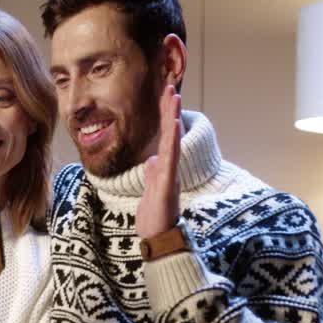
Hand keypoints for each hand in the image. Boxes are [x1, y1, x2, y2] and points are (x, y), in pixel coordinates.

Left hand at [136, 84, 181, 239]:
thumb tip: (151, 159)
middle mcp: (170, 167)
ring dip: (172, 118)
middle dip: (169, 108)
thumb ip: (152, 173)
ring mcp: (170, 175)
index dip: (164, 115)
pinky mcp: (168, 184)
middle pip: (170, 132)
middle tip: (169, 84)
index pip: (164, 136)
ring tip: (173, 96)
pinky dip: (172, 142)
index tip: (164, 94)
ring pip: (172, 141)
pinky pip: (171, 159)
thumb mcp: (149, 190)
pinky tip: (173, 125)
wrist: (158, 239)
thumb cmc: (154, 218)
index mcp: (164, 168)